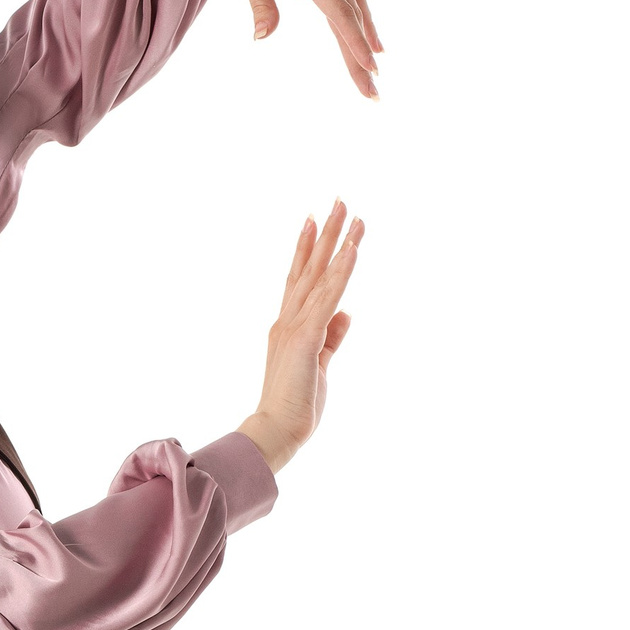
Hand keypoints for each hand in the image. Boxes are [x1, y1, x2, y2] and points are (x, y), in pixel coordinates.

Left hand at [191, 0, 381, 99]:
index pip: (337, 11)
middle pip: (351, 18)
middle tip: (373, 94)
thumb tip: (263, 38)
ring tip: (375, 73)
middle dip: (361, 57)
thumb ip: (260, 2)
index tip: (369, 66)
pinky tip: (371, 38)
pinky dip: (362, 18)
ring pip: (355, 7)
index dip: (354, 40)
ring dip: (366, 40)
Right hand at [238, 203, 362, 475]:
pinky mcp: (306, 337)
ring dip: (336, 242)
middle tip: (338, 200)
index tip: (315, 220)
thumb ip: (331, 337)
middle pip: (309, 268)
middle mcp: (288, 319)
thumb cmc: (296, 404)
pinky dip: (340, 273)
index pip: (300, 279)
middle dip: (325, 233)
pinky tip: (352, 251)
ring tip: (349, 212)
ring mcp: (295, 326)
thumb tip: (347, 314)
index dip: (308, 249)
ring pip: (319, 275)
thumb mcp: (320, 363)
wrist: (277, 429)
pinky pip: (327, 298)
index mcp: (289, 326)